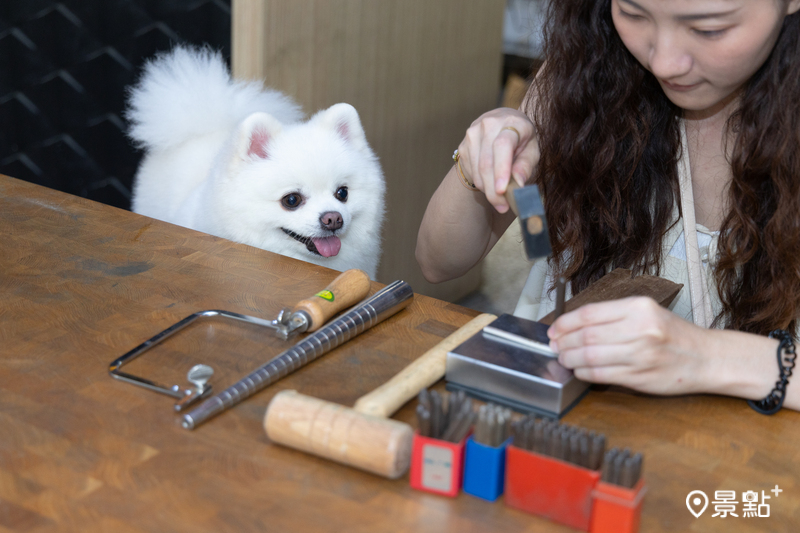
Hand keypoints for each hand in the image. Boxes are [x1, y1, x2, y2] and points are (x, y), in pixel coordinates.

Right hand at [456, 108, 538, 212]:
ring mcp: (472, 134)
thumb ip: (526, 166)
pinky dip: (481, 184)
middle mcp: (488, 124)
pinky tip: (491, 185)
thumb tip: (519, 184)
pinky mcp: (463, 145)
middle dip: (494, 190)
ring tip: (500, 198)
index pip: (503, 145)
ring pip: (477, 170)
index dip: (502, 169)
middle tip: (503, 207)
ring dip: (488, 190)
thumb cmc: (521, 140)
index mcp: (511, 122)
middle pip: (487, 162)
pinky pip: (471, 172)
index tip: (502, 190)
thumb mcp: (531, 150)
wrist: (502, 124)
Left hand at [547, 297, 708, 394]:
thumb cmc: (673, 334)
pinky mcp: (640, 377)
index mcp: (639, 308)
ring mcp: (640, 355)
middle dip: (563, 342)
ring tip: (564, 358)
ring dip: (570, 359)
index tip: (554, 329)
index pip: (589, 313)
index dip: (565, 322)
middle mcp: (640, 329)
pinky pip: (601, 375)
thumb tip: (573, 325)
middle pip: (586, 335)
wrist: (706, 358)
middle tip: (554, 346)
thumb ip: (613, 316)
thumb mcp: (647, 312)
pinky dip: (584, 373)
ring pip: (590, 356)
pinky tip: (580, 370)